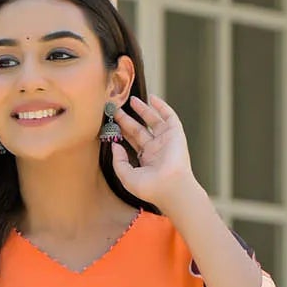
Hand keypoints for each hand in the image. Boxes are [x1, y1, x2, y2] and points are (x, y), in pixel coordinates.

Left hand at [109, 94, 198, 212]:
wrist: (170, 187)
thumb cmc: (150, 187)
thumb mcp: (127, 176)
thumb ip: (118, 161)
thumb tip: (114, 145)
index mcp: (146, 159)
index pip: (132, 140)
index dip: (122, 130)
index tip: (111, 122)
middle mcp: (156, 149)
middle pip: (140, 129)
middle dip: (128, 118)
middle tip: (116, 108)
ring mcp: (166, 140)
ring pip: (153, 120)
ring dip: (143, 110)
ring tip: (132, 100)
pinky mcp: (175, 134)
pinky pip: (169, 116)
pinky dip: (162, 107)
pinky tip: (152, 98)